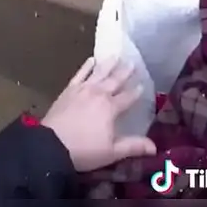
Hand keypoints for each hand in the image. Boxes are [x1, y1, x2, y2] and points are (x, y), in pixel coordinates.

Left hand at [42, 57, 156, 171]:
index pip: (127, 97)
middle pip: (114, 81)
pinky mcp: (68, 90)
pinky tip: (91, 59)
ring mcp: (81, 90)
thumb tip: (155, 146)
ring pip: (98, 74)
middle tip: (133, 62)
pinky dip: (86, 66)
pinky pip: (79, 74)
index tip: (143, 84)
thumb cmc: (84, 150)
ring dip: (108, 65)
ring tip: (116, 55)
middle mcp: (97, 94)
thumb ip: (133, 146)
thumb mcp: (112, 152)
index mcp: (110, 108)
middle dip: (124, 72)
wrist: (51, 144)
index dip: (136, 91)